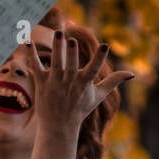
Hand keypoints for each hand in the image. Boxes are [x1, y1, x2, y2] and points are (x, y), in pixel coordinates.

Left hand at [19, 29, 133, 135]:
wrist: (59, 126)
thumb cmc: (80, 109)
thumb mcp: (98, 96)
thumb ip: (113, 82)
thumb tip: (131, 74)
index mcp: (84, 84)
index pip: (94, 69)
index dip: (100, 58)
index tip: (105, 46)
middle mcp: (69, 82)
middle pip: (71, 65)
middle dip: (72, 53)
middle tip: (72, 40)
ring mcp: (55, 82)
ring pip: (55, 62)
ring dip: (56, 48)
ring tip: (57, 33)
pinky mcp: (41, 82)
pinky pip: (36, 66)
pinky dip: (32, 55)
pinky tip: (28, 42)